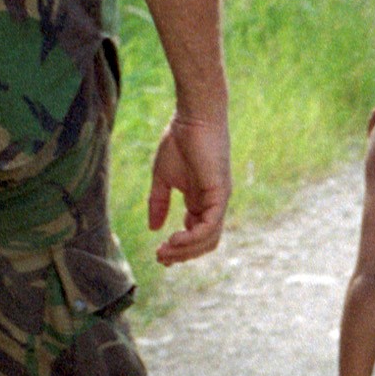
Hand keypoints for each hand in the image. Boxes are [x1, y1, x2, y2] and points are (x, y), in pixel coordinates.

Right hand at [148, 108, 232, 264]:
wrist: (192, 118)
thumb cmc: (179, 141)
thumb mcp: (162, 178)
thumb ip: (159, 202)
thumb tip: (153, 228)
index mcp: (200, 202)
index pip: (195, 235)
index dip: (178, 249)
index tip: (159, 255)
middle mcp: (212, 205)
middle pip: (204, 243)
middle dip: (182, 254)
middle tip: (160, 257)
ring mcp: (218, 200)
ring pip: (209, 239)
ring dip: (185, 250)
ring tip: (165, 251)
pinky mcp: (220, 194)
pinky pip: (211, 225)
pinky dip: (193, 237)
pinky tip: (175, 238)